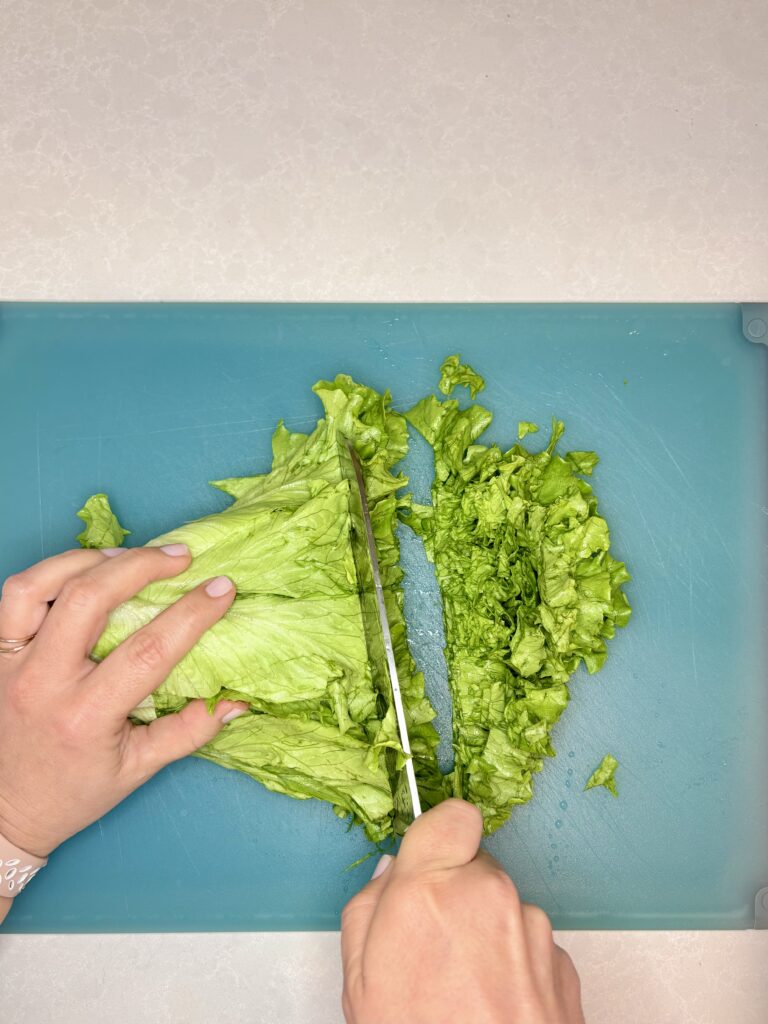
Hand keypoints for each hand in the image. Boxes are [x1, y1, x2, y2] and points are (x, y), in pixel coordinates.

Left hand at [0, 545, 247, 862]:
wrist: (5, 809)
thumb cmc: (74, 791)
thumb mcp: (138, 769)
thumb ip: (189, 731)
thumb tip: (239, 699)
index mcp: (86, 717)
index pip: (148, 651)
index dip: (191, 614)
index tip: (222, 589)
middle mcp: (43, 683)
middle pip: (90, 599)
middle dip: (142, 565)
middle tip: (180, 556)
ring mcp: (10, 664)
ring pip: (41, 585)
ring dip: (90, 559)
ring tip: (129, 555)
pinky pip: (14, 595)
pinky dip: (50, 572)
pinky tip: (84, 569)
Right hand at [341, 799, 583, 1023]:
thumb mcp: (359, 982)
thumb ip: (368, 908)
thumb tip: (391, 877)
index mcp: (431, 888)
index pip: (450, 815)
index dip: (439, 835)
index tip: (429, 860)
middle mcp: (489, 894)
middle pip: (474, 866)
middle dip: (456, 894)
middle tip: (434, 948)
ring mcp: (532, 927)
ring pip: (503, 906)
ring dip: (486, 933)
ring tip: (464, 991)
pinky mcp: (562, 961)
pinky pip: (529, 943)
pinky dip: (514, 966)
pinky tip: (493, 1007)